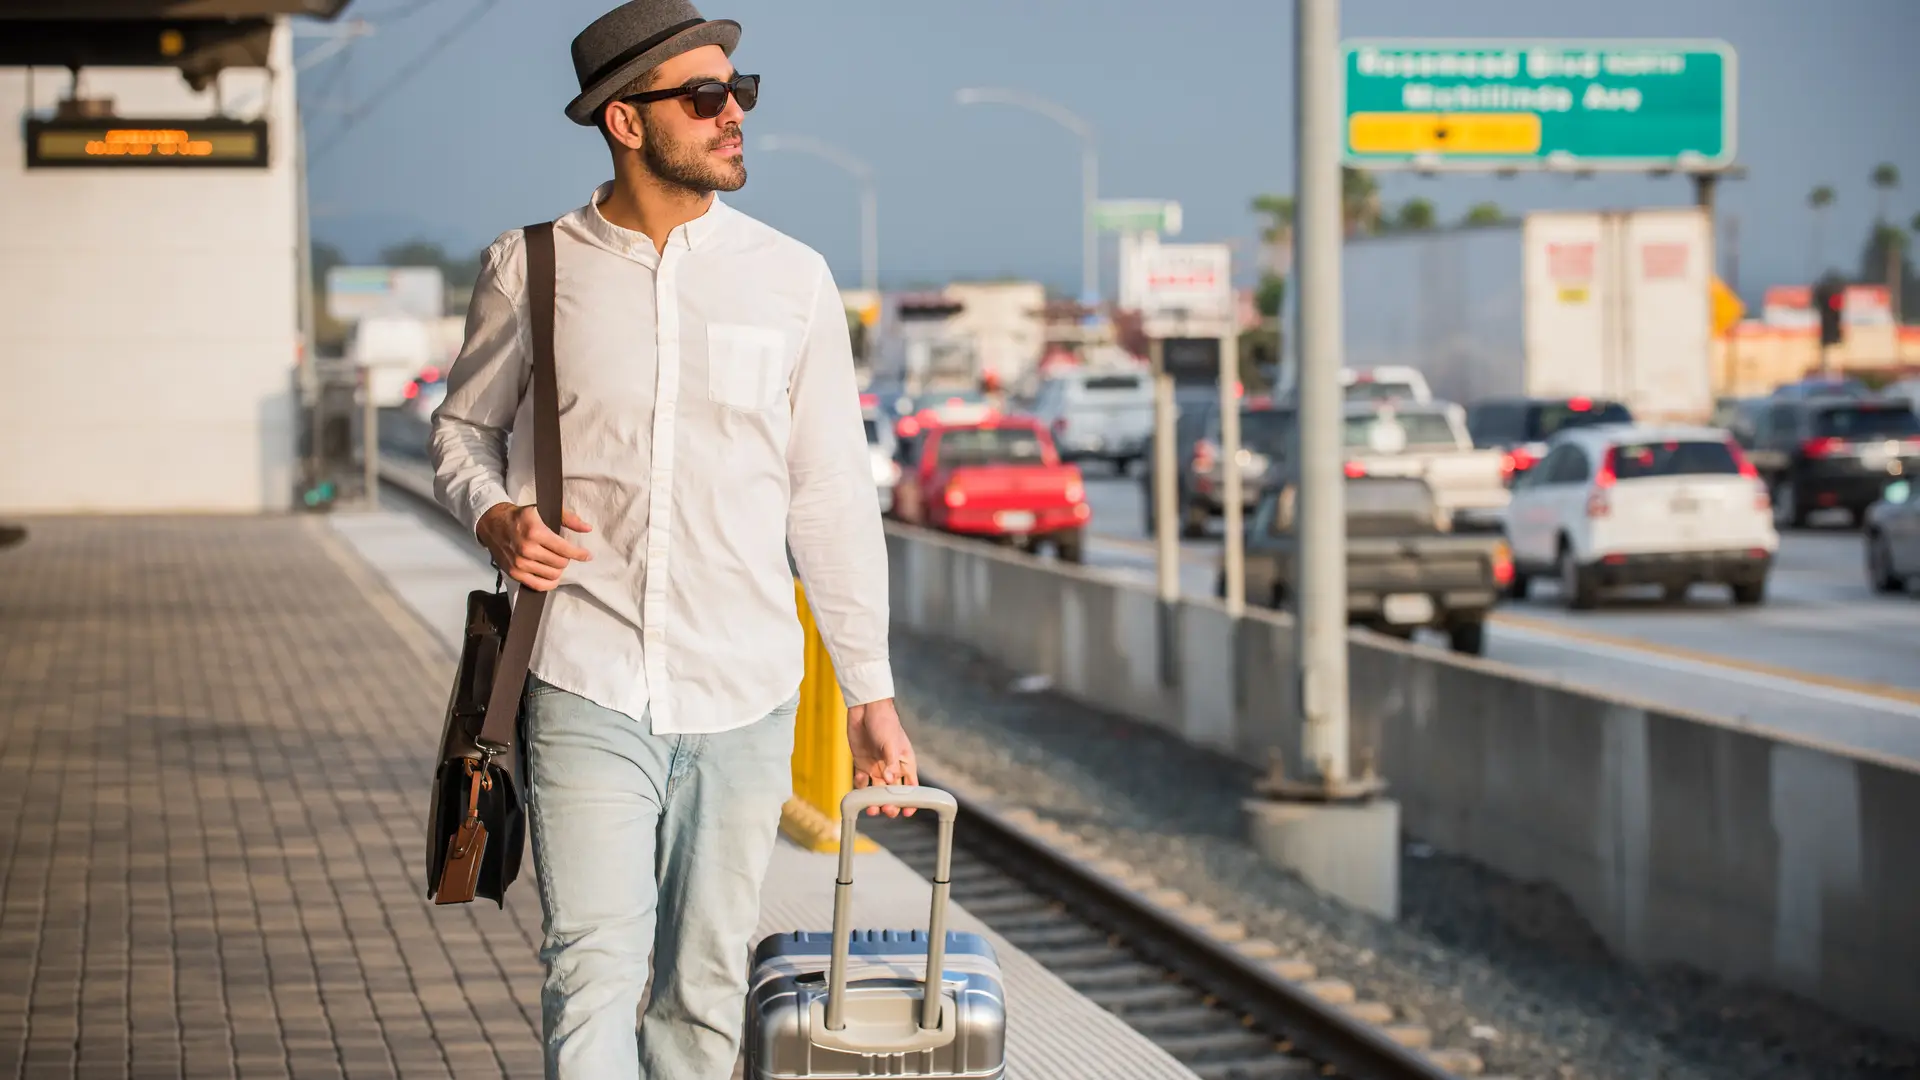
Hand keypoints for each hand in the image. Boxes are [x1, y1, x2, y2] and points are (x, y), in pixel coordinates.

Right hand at [476, 502, 593, 591]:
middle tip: (563, 553)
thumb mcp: (544, 510)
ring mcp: (519, 563)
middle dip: (566, 559)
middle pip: (560, 563)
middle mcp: (527, 548)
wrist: (493, 523)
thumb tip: (587, 528)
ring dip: (558, 570)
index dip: (579, 554)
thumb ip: (568, 518)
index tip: (587, 555)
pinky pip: (538, 586)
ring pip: (552, 575)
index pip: (564, 549)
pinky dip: (549, 583)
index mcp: (536, 531)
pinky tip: (552, 576)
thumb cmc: (521, 517)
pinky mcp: (513, 573)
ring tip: (556, 562)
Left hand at [848, 698, 916, 817]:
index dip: (911, 800)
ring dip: (874, 801)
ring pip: (877, 791)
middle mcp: (891, 768)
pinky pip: (862, 781)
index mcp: (904, 763)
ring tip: (871, 808)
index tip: (907, 812)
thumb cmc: (885, 722)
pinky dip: (860, 787)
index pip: (911, 787)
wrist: (866, 709)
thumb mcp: (890, 742)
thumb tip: (890, 781)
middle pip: (893, 793)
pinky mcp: (862, 764)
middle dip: (891, 804)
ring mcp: (876, 767)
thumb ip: (890, 763)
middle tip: (886, 810)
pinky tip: (860, 783)